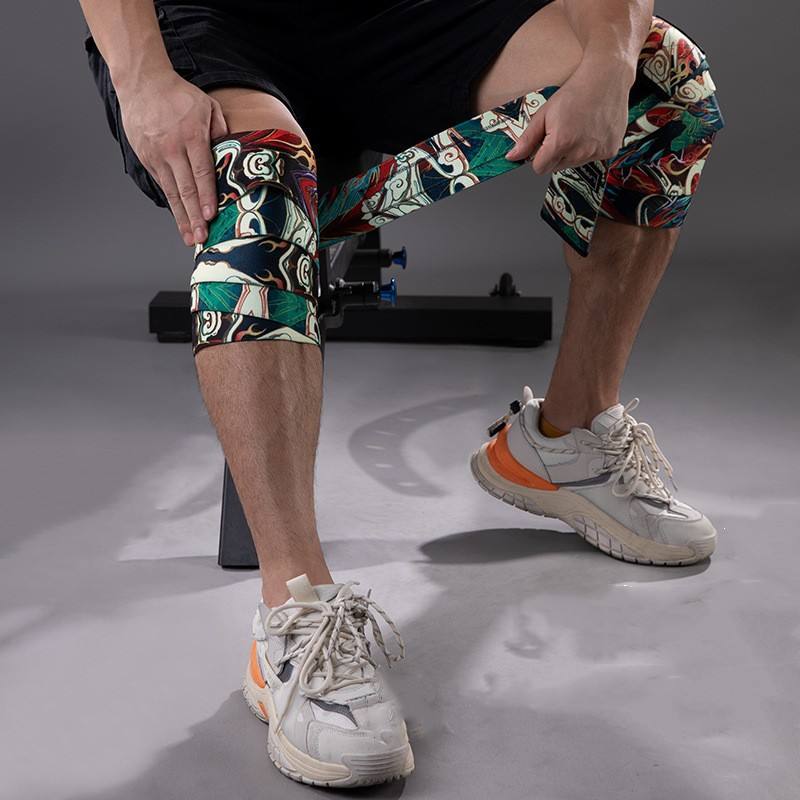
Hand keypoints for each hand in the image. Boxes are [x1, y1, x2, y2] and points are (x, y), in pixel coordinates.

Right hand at [117, 71, 227, 245]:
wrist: (142, 81)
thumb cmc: (179, 95)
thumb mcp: (208, 107)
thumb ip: (221, 131)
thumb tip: (229, 156)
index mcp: (192, 136)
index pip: (202, 173)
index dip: (207, 197)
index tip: (211, 216)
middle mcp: (172, 148)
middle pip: (185, 188)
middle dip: (194, 217)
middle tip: (201, 238)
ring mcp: (156, 155)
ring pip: (171, 192)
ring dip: (181, 217)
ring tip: (189, 238)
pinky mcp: (146, 158)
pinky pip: (162, 184)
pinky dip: (172, 203)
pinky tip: (180, 218)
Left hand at [505, 60, 630, 174]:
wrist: (606, 77)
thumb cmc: (575, 92)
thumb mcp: (544, 113)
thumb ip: (527, 139)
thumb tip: (512, 157)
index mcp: (561, 143)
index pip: (540, 168)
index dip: (538, 157)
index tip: (543, 143)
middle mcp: (580, 152)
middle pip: (557, 167)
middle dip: (555, 154)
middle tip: (563, 130)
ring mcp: (597, 153)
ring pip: (574, 163)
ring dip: (573, 152)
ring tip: (579, 128)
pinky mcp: (610, 150)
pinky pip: (593, 158)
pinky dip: (590, 148)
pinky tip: (592, 130)